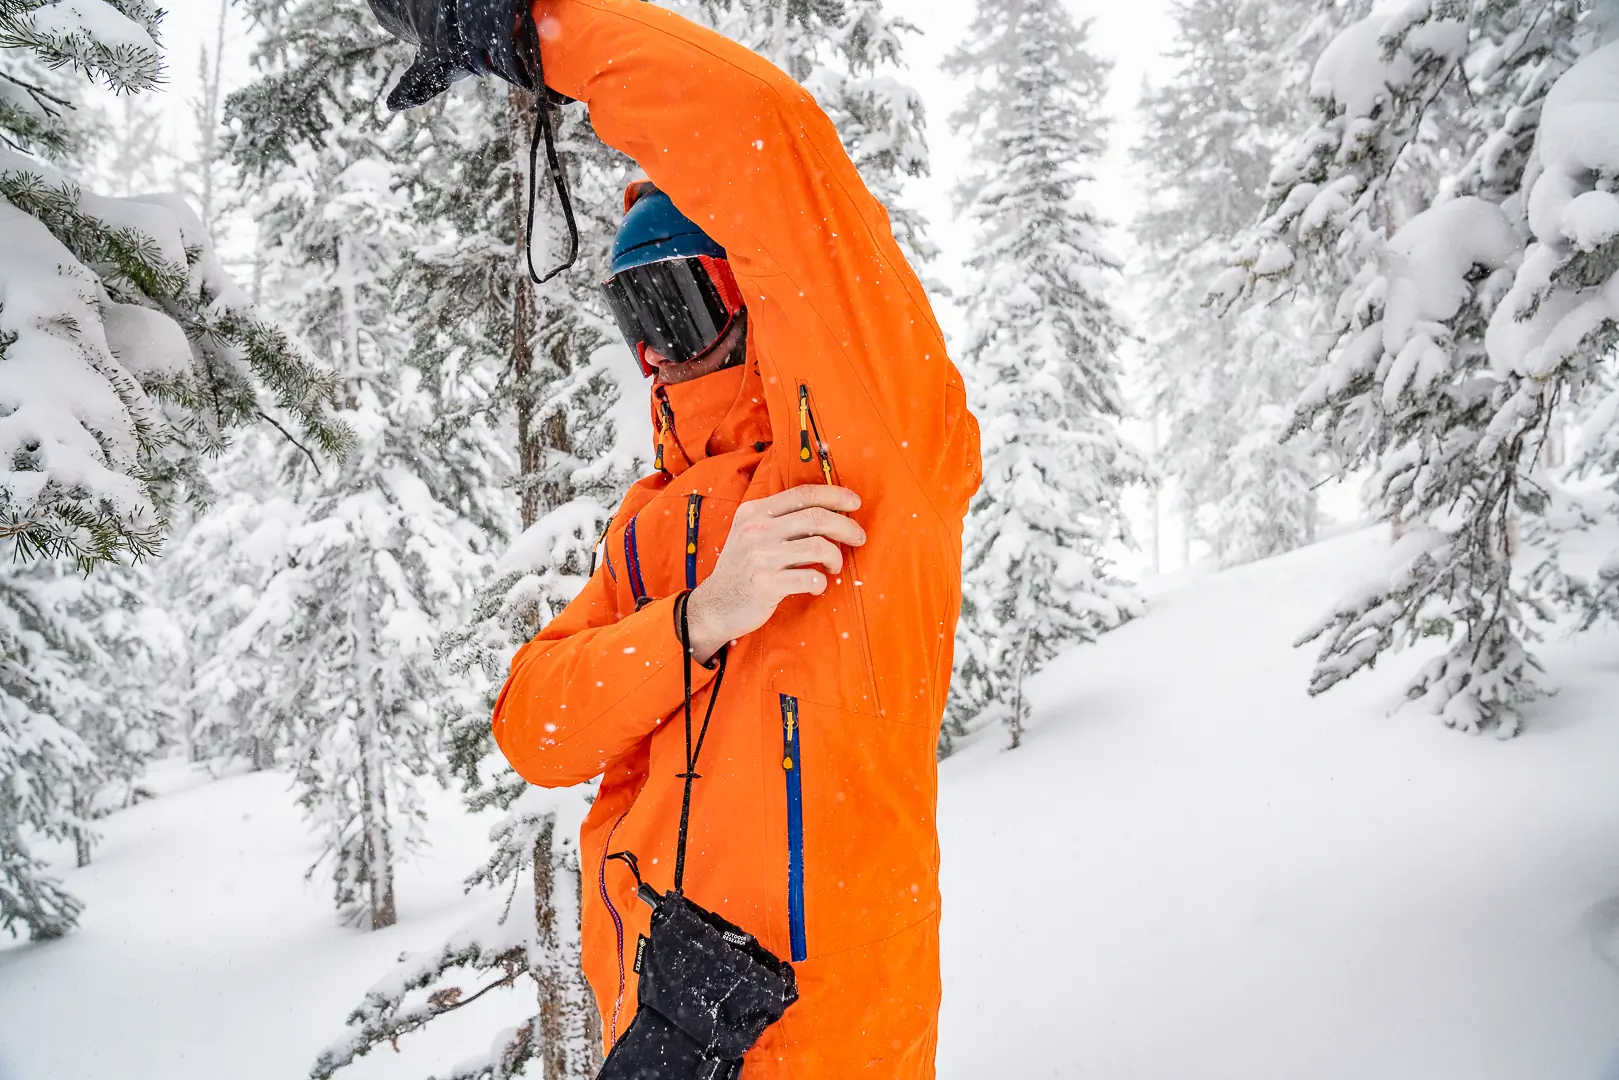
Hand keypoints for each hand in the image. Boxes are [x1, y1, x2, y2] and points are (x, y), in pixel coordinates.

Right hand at [684, 485, 865, 662]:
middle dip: (846, 526)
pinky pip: (810, 578)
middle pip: (817, 517)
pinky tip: (817, 585)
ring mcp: (760, 557)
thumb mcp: (750, 534)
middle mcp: (756, 531)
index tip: (855, 503)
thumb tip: (828, 510)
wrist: (714, 606)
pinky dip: (821, 582)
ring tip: (834, 567)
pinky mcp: (766, 585)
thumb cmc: (742, 569)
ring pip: (819, 547)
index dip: (835, 495)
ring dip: (836, 557)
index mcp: (754, 512)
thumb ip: (780, 519)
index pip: (803, 494)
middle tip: (859, 538)